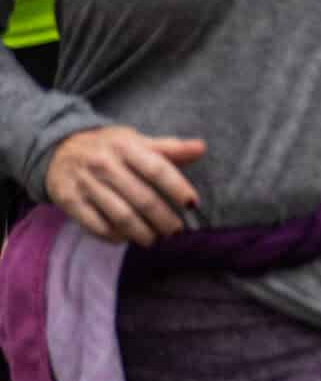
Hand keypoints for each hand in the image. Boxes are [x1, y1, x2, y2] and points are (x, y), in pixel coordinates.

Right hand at [45, 126, 204, 244]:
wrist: (58, 149)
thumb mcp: (136, 141)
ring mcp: (86, 184)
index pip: (157, 169)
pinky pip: (96, 226)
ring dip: (142, 232)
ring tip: (155, 239)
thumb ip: (169, 148)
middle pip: (141, 198)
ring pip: (120, 216)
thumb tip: (201, 148)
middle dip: (163, 218)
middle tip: (176, 230)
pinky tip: (127, 239)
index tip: (192, 203)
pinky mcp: (69, 201)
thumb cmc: (109, 147)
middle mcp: (104, 165)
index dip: (177, 187)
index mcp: (125, 147)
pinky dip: (114, 236)